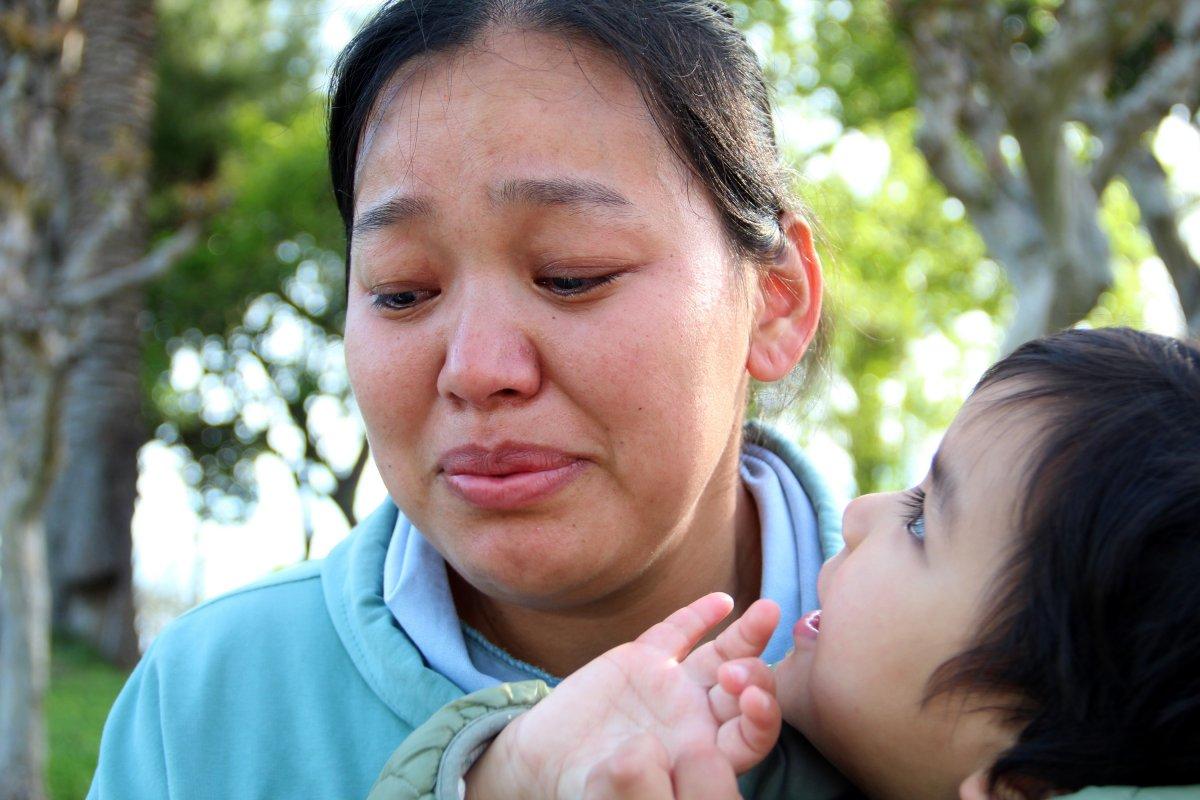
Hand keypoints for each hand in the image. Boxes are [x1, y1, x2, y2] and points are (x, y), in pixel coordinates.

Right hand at [467, 593, 781, 799]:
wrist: (547, 761)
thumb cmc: (587, 787)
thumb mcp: (616, 789)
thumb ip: (637, 775)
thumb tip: (646, 751)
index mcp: (704, 754)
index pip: (752, 736)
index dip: (762, 718)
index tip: (754, 703)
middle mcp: (699, 717)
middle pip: (746, 688)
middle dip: (754, 676)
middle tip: (737, 674)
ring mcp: (675, 685)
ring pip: (723, 654)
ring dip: (748, 635)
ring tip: (767, 613)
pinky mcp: (645, 659)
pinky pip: (677, 632)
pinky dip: (699, 615)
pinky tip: (721, 602)